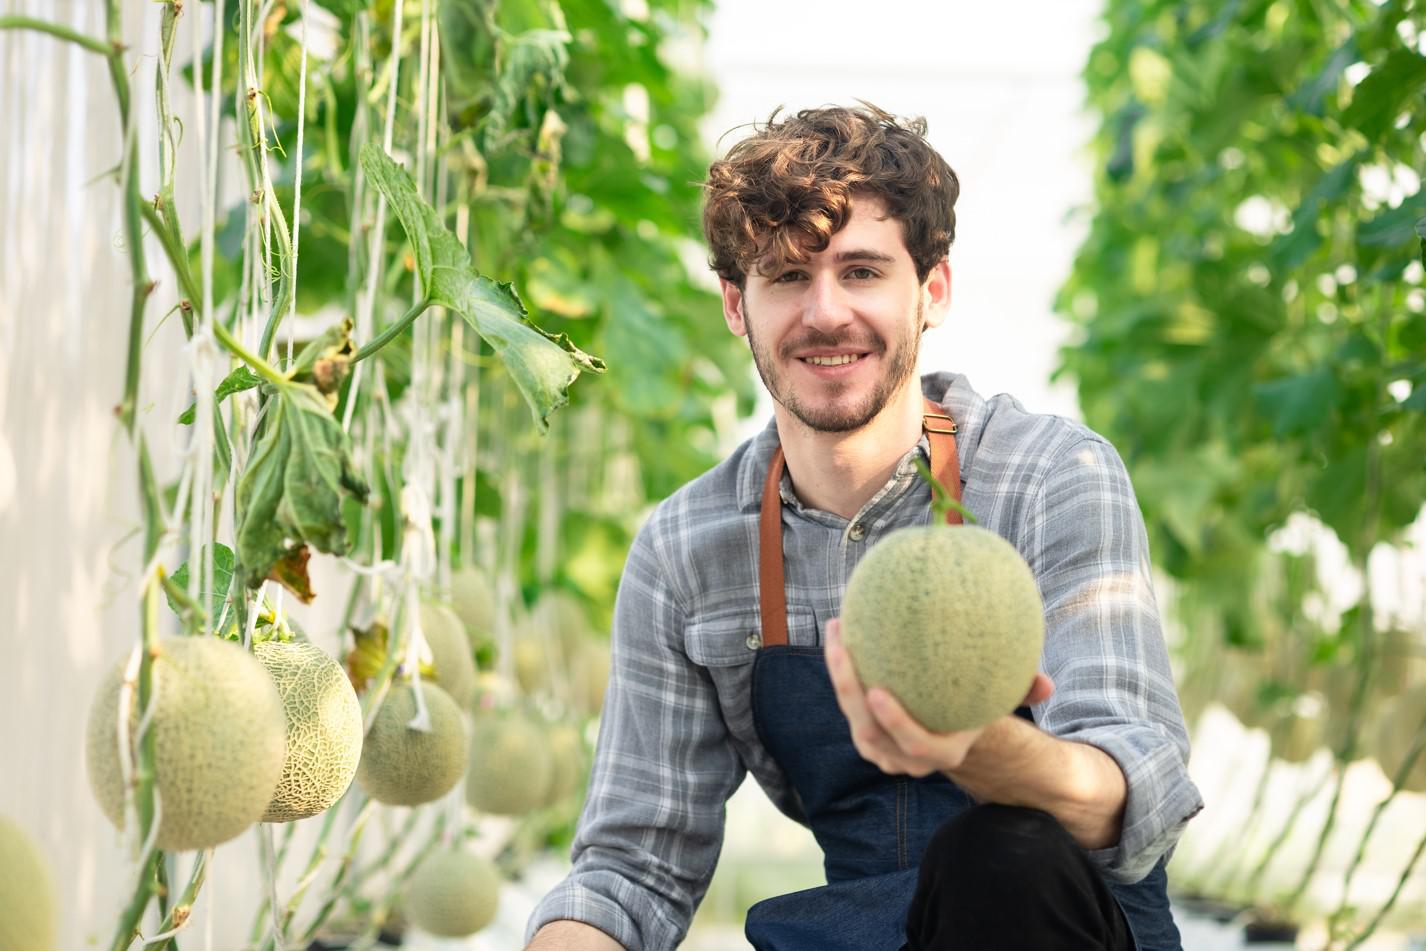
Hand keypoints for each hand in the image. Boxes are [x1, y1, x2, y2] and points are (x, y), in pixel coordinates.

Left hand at [824, 617, 1053, 776]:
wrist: (952, 732)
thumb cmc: (978, 709)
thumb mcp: (1000, 701)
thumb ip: (1021, 691)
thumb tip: (1046, 685)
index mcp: (941, 753)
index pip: (912, 744)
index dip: (892, 722)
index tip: (876, 691)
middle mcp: (907, 759)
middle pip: (869, 731)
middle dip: (849, 689)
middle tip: (843, 648)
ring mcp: (883, 752)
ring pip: (853, 719)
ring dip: (839, 675)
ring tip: (839, 629)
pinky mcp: (867, 738)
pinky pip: (848, 707)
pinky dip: (841, 673)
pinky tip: (842, 633)